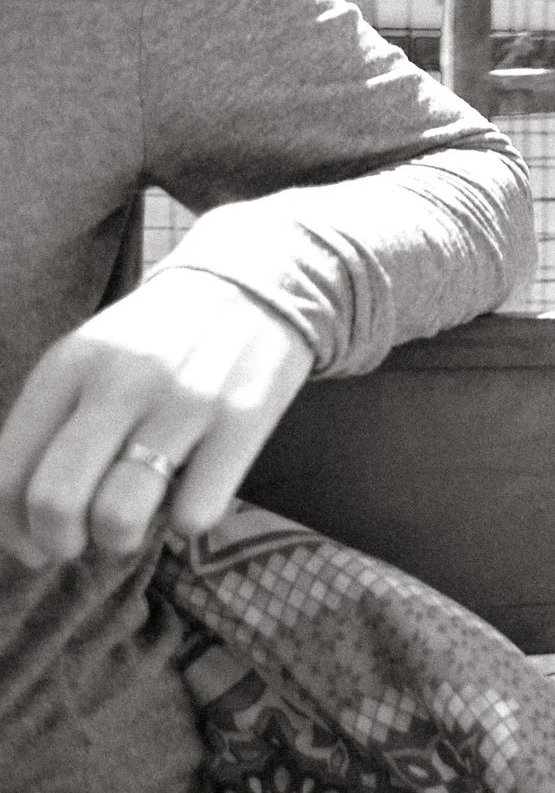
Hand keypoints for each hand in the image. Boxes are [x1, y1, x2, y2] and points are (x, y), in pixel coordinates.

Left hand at [0, 270, 313, 565]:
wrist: (254, 286)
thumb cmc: (158, 339)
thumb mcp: (89, 360)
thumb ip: (53, 423)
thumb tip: (25, 519)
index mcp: (68, 366)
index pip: (9, 473)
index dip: (13, 529)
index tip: (35, 544)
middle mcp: (120, 383)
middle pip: (57, 500)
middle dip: (61, 543)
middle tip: (81, 544)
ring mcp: (184, 401)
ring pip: (121, 514)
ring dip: (120, 540)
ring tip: (136, 525)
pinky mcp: (244, 419)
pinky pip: (195, 513)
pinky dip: (187, 522)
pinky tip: (193, 493)